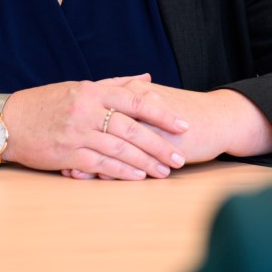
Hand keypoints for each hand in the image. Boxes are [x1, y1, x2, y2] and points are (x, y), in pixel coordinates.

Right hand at [0, 75, 189, 179]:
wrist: (6, 122)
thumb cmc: (44, 104)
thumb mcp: (77, 88)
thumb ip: (114, 84)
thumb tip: (146, 78)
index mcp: (90, 91)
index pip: (134, 101)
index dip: (161, 115)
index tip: (183, 125)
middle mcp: (85, 110)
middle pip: (131, 129)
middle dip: (159, 145)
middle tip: (179, 157)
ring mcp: (76, 133)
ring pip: (119, 149)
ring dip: (145, 162)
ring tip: (164, 171)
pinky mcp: (66, 154)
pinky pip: (100, 165)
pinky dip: (121, 172)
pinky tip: (138, 177)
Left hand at [65, 88, 271, 177]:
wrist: (219, 118)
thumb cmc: (183, 111)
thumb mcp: (153, 99)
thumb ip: (130, 99)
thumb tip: (107, 105)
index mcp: (131, 92)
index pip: (95, 107)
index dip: (73, 120)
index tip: (52, 133)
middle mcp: (135, 106)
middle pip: (96, 124)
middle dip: (73, 140)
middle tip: (52, 154)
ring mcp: (146, 125)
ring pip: (109, 144)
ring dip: (86, 159)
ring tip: (68, 172)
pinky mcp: (158, 144)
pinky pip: (128, 159)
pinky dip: (109, 170)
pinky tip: (95, 179)